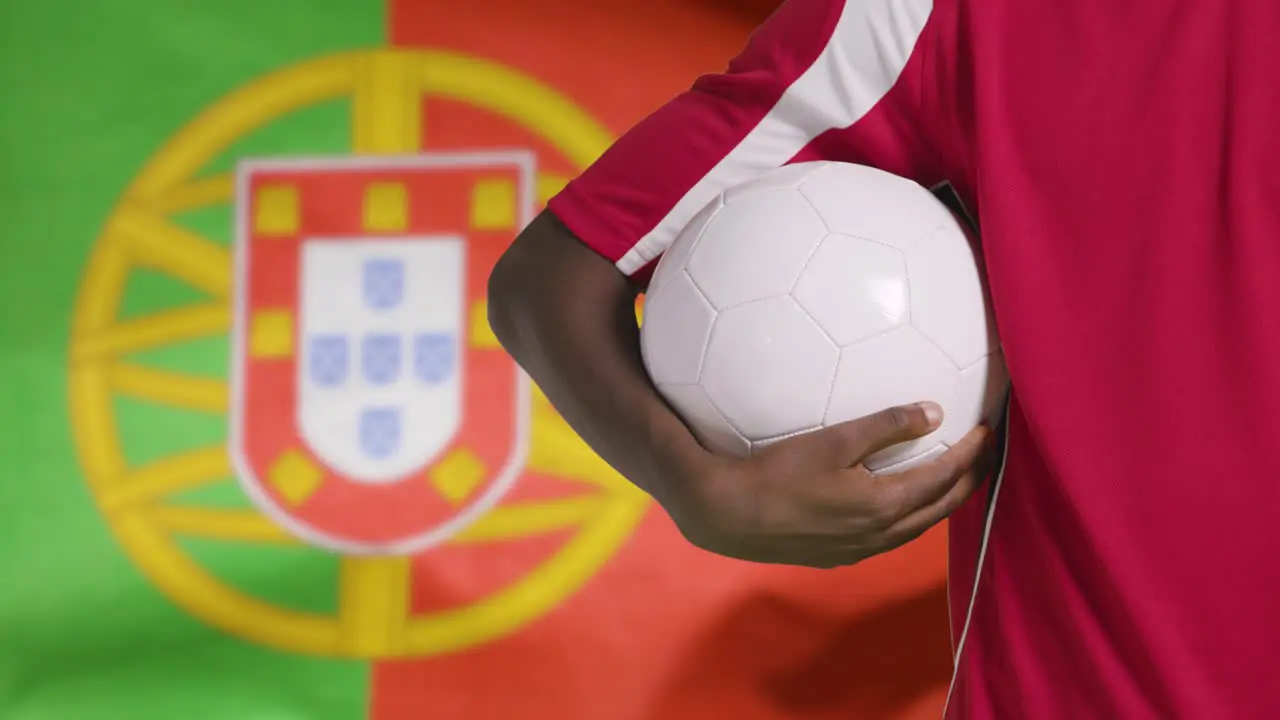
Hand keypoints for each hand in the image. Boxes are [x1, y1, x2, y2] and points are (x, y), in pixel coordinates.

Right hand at [666, 403, 996, 568]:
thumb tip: (934, 412)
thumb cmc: (778, 472)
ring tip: (955, 477)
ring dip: (942, 501)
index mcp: (885, 505)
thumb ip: (886, 425)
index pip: (944, 478)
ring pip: (918, 527)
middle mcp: (881, 535)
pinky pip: (893, 536)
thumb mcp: (834, 440)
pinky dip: (912, 515)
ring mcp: (861, 550)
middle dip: (970, 480)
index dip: (970, 454)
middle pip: (941, 508)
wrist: (728, 516)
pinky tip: (903, 502)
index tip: (988, 431)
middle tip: (987, 455)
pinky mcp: (839, 556)